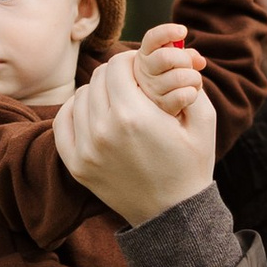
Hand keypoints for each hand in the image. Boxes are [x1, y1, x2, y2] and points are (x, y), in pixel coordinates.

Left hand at [55, 48, 220, 225]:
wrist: (173, 215)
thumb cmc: (192, 165)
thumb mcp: (203, 120)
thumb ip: (190, 82)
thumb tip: (178, 52)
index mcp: (134, 115)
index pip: (118, 64)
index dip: (131, 60)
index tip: (141, 68)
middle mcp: (104, 130)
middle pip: (98, 77)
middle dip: (116, 74)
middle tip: (131, 83)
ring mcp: (86, 149)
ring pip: (80, 97)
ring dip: (98, 92)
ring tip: (117, 101)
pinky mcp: (76, 165)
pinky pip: (62, 122)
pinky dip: (74, 110)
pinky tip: (91, 111)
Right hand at [132, 24, 208, 120]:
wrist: (164, 113)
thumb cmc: (171, 82)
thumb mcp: (176, 64)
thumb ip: (186, 56)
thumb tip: (200, 61)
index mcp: (145, 56)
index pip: (152, 38)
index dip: (167, 32)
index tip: (183, 31)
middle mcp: (142, 72)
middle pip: (167, 57)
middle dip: (185, 60)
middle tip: (190, 66)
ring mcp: (150, 90)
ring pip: (180, 76)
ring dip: (194, 79)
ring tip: (193, 83)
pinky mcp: (160, 107)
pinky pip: (184, 95)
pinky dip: (193, 93)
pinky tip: (189, 96)